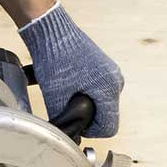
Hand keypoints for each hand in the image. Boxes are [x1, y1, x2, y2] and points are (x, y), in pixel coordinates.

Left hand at [19, 3, 123, 137]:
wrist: (51, 30)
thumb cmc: (54, 60)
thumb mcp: (55, 98)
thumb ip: (63, 122)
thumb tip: (64, 136)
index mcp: (109, 90)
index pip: (108, 128)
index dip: (89, 130)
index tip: (73, 122)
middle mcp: (115, 81)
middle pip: (105, 115)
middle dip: (86, 116)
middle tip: (65, 107)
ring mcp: (110, 72)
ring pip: (100, 103)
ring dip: (84, 104)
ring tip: (64, 94)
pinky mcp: (102, 66)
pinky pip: (97, 89)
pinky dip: (83, 93)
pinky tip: (67, 85)